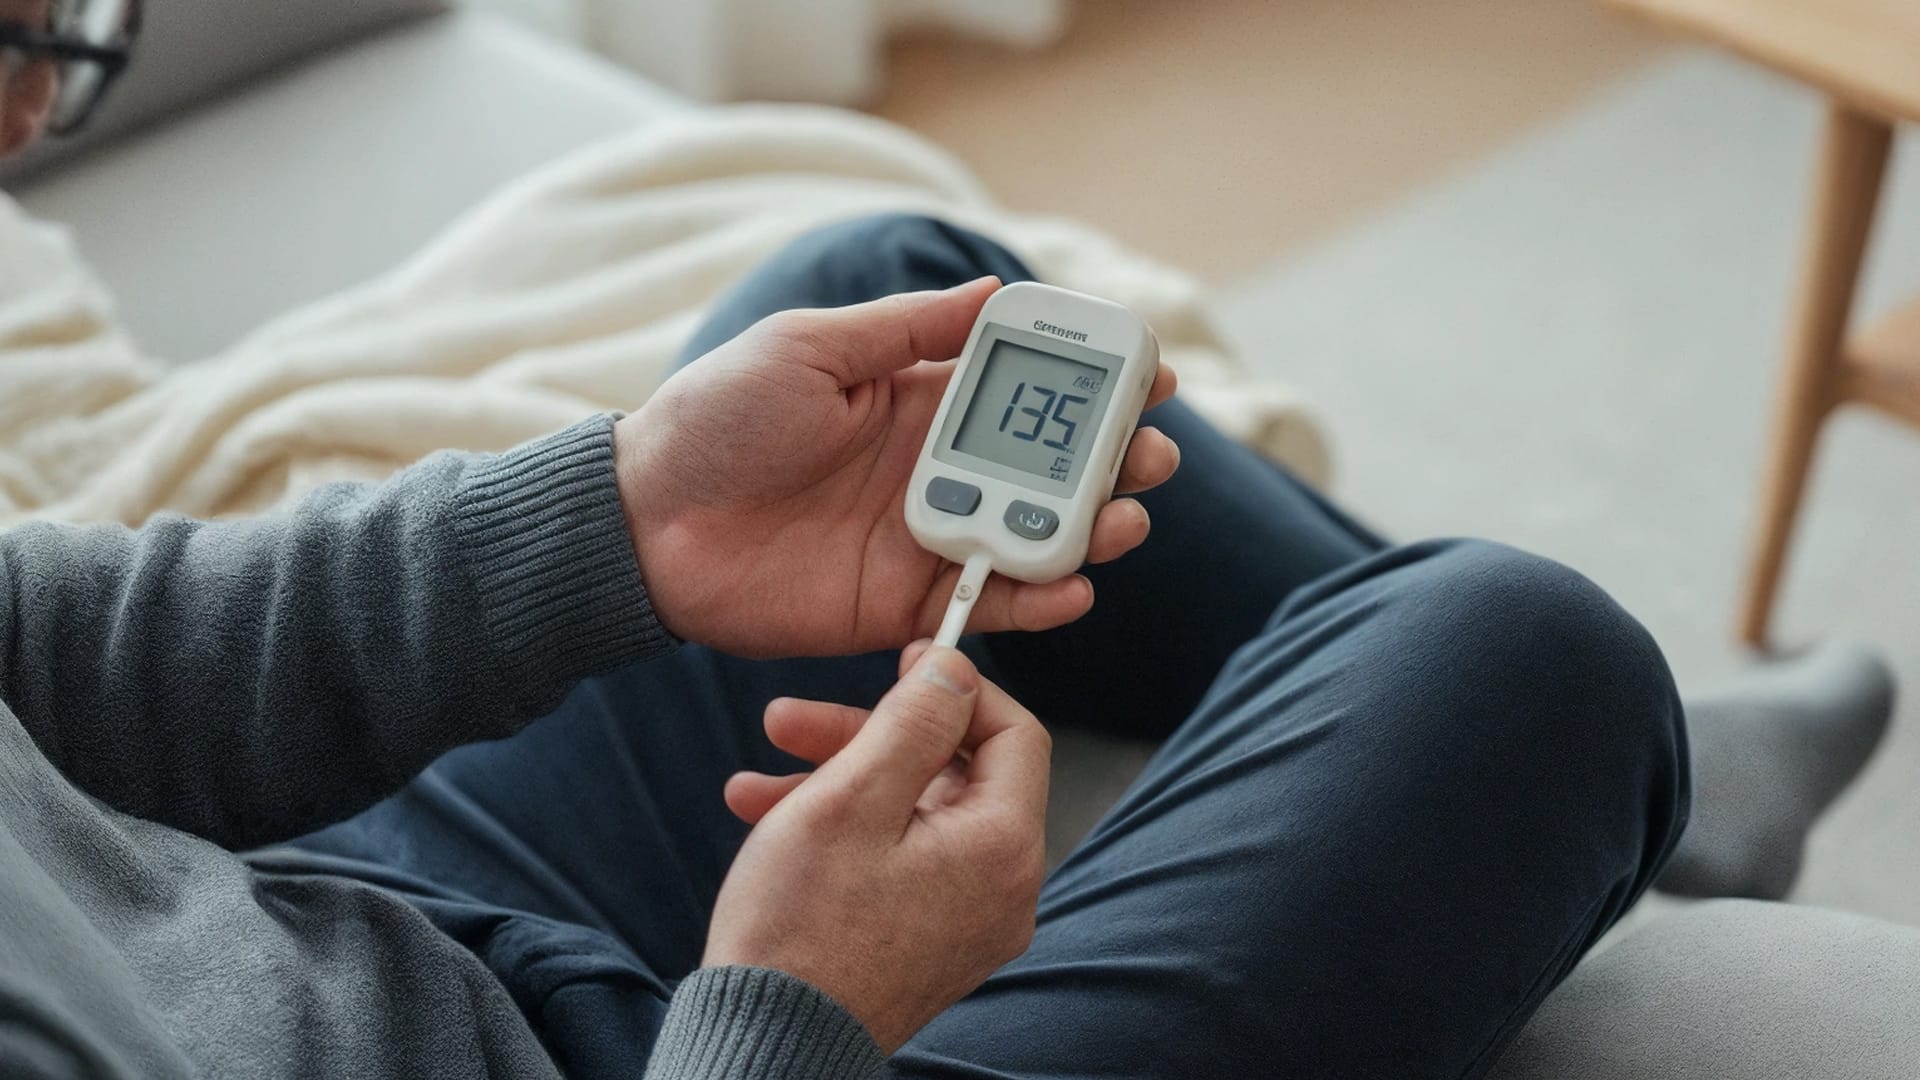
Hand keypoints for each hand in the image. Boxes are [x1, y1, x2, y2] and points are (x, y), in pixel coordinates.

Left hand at [614, 277, 1178, 657]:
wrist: (643, 523)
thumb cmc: (715, 420)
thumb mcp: (807, 349)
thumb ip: (904, 329)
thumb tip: (996, 295)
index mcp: (915, 399)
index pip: (1022, 390)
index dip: (1087, 384)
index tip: (1147, 374)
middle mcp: (934, 468)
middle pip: (1047, 469)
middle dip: (1112, 461)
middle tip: (1153, 454)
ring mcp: (923, 538)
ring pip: (1032, 538)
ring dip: (1090, 531)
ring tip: (1124, 519)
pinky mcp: (903, 604)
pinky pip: (985, 605)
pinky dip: (1035, 600)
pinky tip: (1074, 586)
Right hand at [703, 643, 1048, 1052]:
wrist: (767, 1046)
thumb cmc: (801, 929)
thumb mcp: (850, 798)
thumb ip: (912, 722)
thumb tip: (956, 667)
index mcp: (1003, 848)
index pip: (1016, 732)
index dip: (959, 687)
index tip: (904, 660)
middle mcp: (1004, 889)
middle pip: (954, 772)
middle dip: (869, 737)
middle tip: (791, 721)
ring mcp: (969, 921)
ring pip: (915, 814)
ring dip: (839, 782)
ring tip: (756, 782)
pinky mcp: (930, 942)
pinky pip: (902, 861)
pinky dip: (847, 833)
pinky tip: (770, 821)